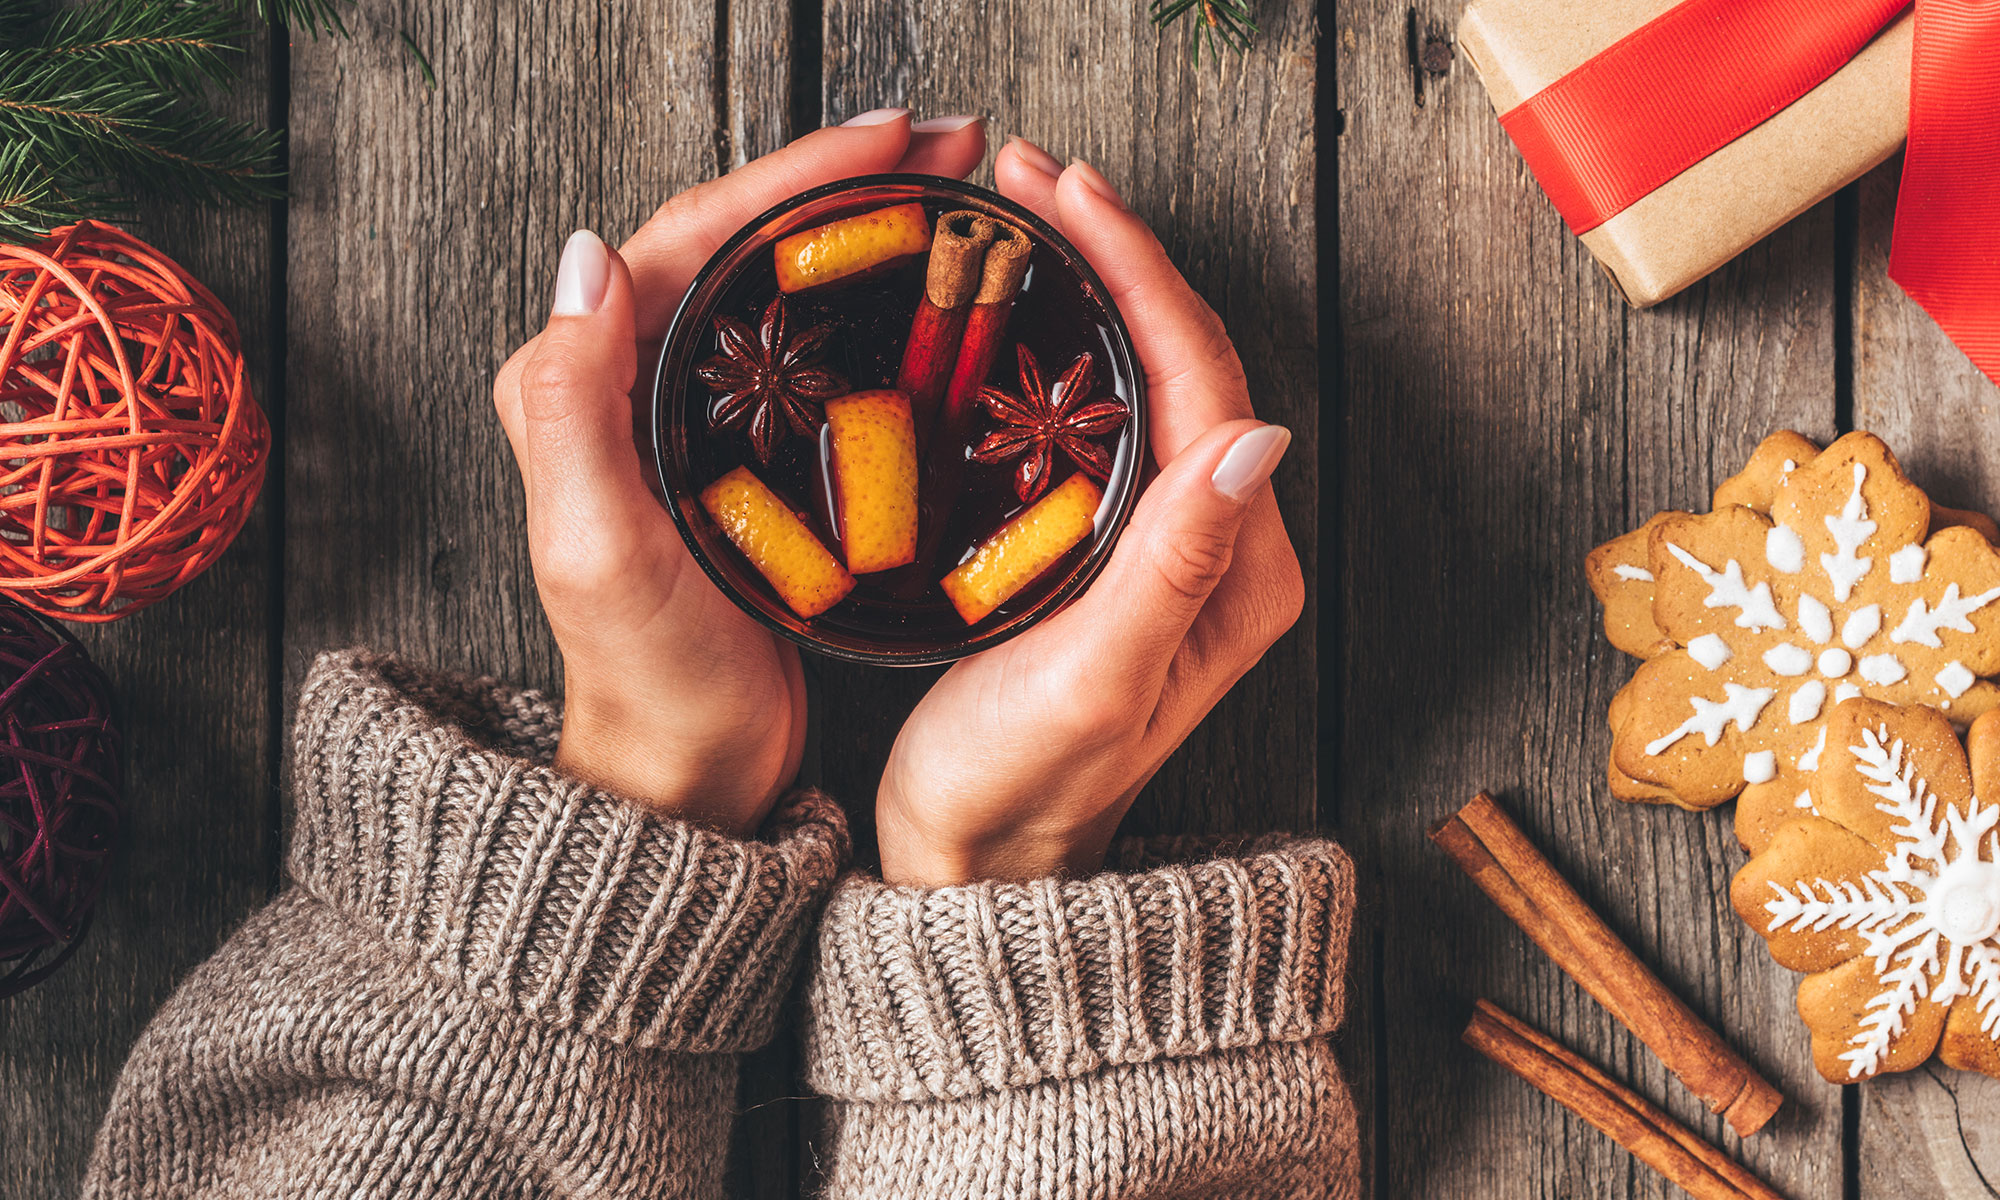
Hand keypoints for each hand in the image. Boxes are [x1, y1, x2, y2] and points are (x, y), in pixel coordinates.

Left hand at [493, 111, 987, 833]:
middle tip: (950, 147)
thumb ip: (571, 408)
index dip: (794, 177)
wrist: (690, 774)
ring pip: (779, 285)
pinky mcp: (745, 455)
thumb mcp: (598, 550)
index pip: (691, 235)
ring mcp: (690, 415)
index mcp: (580, 379)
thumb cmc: (648, 678)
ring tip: (954, 192)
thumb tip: (589, 255)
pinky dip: (867, 303)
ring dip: (862, 229)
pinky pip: (807, 346)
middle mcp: (625, 381)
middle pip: (740, 240)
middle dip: (842, 181)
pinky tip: (926, 293)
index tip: (892, 143)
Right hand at [875, 141, 1304, 883]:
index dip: (1140, 274)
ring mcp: (1179, 551)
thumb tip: (1255, 434)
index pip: (1205, 383)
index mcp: (1240, 570)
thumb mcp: (1096, 676)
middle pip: (1191, 365)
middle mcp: (1227, 550)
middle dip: (1124, 257)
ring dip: (1103, 289)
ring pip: (1157, 382)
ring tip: (1037, 215)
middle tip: (1037, 178)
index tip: (1069, 196)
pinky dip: (1080, 347)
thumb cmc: (1020, 784)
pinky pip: (1117, 420)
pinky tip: (1034, 311)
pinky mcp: (1127, 555)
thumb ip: (1175, 562)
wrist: (981, 864)